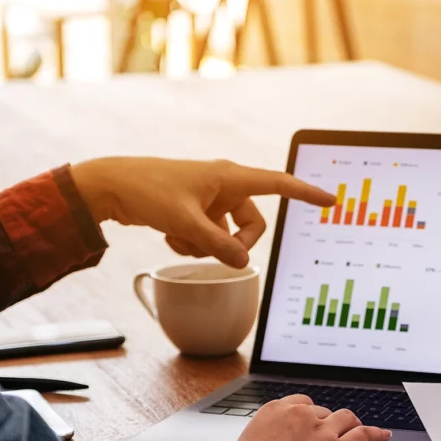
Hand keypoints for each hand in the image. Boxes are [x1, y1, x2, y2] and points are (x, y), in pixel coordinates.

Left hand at [70, 157, 334, 268]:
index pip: (279, 184)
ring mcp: (211, 200)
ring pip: (229, 234)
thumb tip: (243, 262)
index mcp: (230, 178)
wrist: (111, 186)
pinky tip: (171, 236)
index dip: (306, 193)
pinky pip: (210, 236)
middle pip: (252, 225)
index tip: (330, 200)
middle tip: (210, 247)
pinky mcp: (197, 210)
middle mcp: (225, 186)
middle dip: (234, 243)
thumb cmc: (148, 191)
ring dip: (208, 244)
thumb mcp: (186, 223)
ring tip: (180, 236)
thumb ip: (217, 245)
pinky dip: (194, 242)